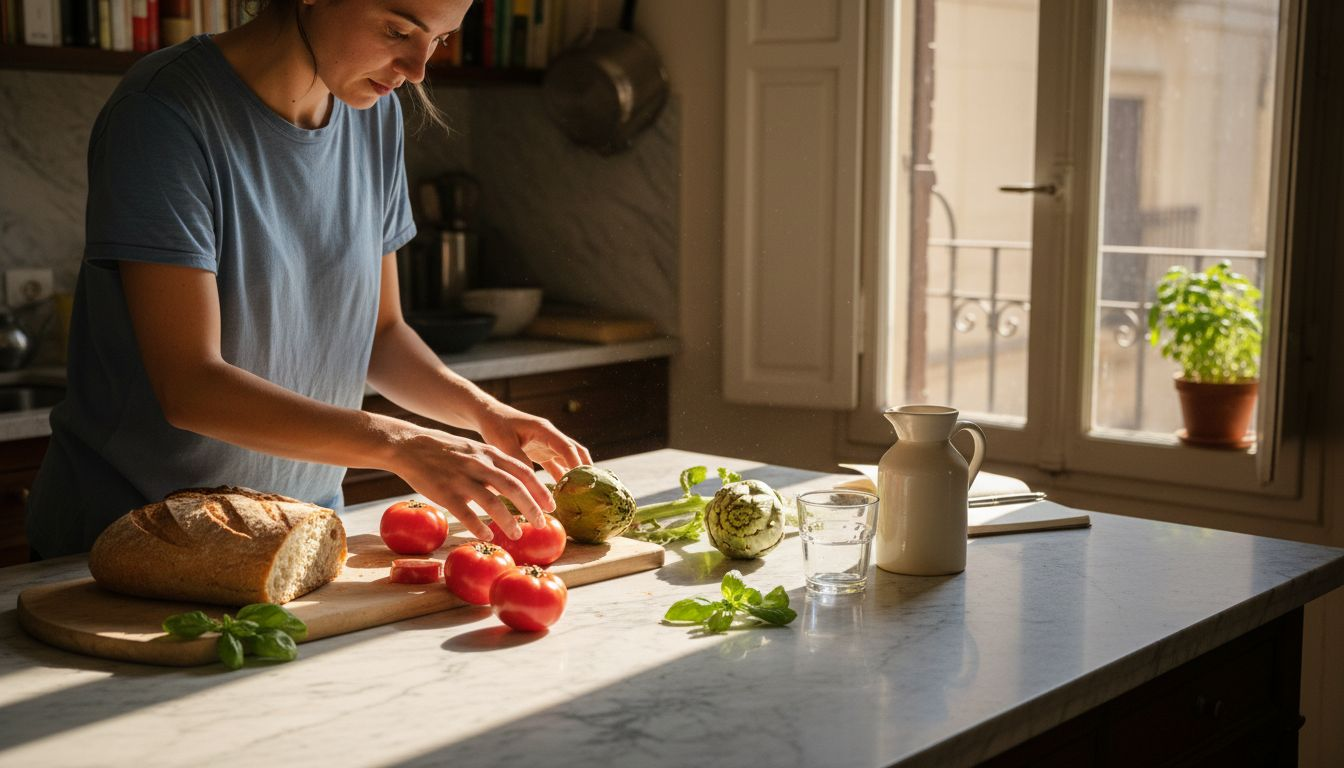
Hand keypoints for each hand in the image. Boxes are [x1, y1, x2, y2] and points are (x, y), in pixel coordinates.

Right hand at [387, 425, 555, 540]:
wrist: (410, 446)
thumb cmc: (446, 451)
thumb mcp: (475, 450)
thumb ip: (495, 465)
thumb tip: (516, 486)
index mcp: (490, 453)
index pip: (523, 471)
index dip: (540, 489)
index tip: (551, 505)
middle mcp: (479, 465)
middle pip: (514, 487)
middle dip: (532, 507)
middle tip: (542, 523)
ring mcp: (462, 479)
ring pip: (492, 502)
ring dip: (508, 521)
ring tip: (517, 534)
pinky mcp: (444, 493)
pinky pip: (466, 514)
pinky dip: (479, 527)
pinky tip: (487, 537)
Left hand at [471, 402, 592, 482]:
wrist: (489, 416)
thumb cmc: (496, 426)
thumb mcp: (504, 442)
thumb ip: (519, 459)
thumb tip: (532, 481)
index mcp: (544, 430)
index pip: (567, 447)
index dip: (576, 463)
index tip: (582, 480)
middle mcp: (551, 437)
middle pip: (576, 452)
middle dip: (584, 469)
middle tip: (591, 488)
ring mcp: (548, 445)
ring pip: (569, 460)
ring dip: (574, 475)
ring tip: (581, 494)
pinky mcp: (542, 453)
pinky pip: (557, 466)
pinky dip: (562, 478)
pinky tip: (564, 493)